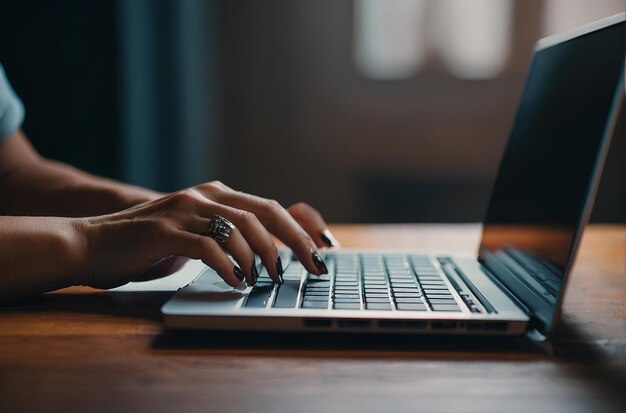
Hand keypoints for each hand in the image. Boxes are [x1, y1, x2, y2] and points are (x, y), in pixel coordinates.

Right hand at [74, 182, 338, 289]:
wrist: (91, 243)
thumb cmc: (147, 245)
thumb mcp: (194, 235)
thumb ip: (224, 237)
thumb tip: (266, 255)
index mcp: (214, 195)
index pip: (269, 206)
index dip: (300, 226)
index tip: (323, 248)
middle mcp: (203, 195)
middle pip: (263, 212)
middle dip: (294, 241)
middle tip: (313, 266)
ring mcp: (183, 209)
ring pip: (239, 226)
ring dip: (262, 256)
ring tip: (270, 280)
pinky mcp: (164, 231)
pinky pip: (207, 245)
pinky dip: (228, 265)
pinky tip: (237, 281)